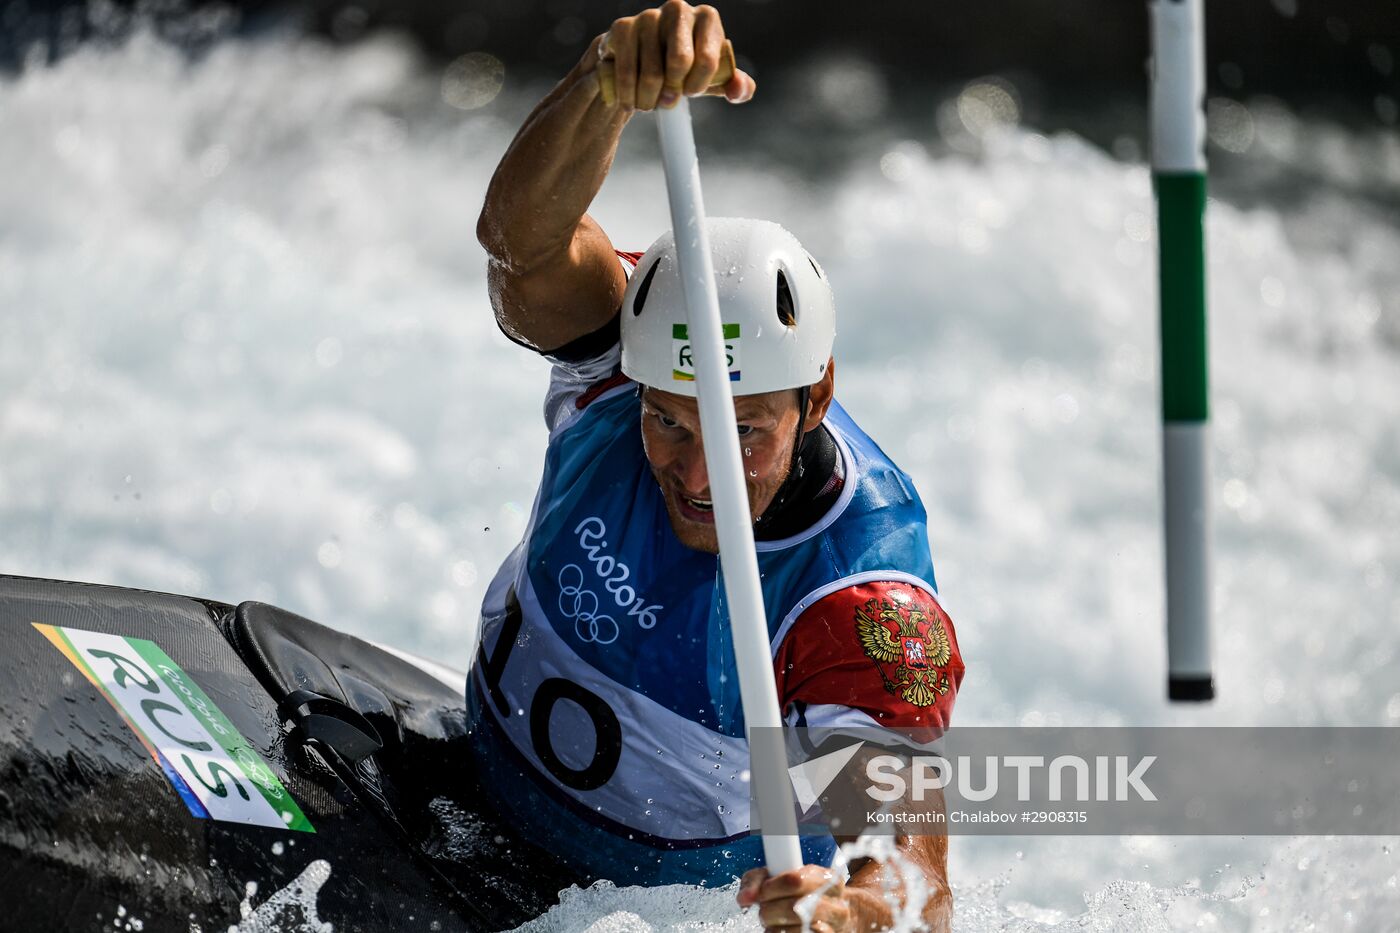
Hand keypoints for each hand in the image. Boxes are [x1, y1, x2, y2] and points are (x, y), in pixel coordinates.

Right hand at [594, 1, 755, 110]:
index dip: (698, 85)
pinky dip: (629, 96)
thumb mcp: (713, 78)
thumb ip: (735, 85)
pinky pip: (627, 72)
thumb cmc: (685, 69)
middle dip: (674, 91)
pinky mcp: (622, 27)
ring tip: (649, 103)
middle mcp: (678, 9)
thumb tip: (739, 89)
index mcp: (707, 18)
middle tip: (668, 101)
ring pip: (652, 74)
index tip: (689, 93)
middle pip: (679, 61)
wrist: (642, 59)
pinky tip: (631, 101)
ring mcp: (648, 16)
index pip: (707, 59)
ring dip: (650, 100)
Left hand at [737, 864, 849, 932]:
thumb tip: (744, 898)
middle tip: (764, 911)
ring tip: (773, 923)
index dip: (771, 888)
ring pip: (796, 929)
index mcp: (827, 879)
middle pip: (793, 908)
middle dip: (769, 910)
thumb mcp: (783, 878)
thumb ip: (758, 881)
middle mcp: (835, 903)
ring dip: (775, 928)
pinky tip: (782, 931)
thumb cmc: (802, 895)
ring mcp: (835, 927)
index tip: (761, 893)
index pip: (794, 880)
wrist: (834, 919)